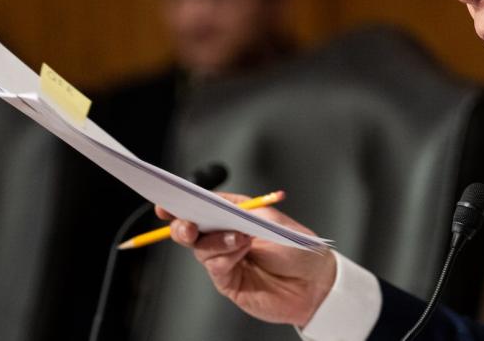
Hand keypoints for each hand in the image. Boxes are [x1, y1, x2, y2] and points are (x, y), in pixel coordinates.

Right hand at [158, 193, 336, 327]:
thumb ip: (239, 212)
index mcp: (234, 214)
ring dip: (216, 241)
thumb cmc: (298, 247)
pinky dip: (225, 256)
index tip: (167, 201)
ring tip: (239, 239)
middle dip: (184, 225)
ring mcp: (226, 259)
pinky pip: (216, 266)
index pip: (203, 206)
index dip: (183, 203)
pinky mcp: (228, 281)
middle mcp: (226, 236)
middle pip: (193, 229)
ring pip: (202, 248)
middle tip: (188, 224)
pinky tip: (242, 250)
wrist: (316, 282)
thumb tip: (212, 206)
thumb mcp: (270, 219)